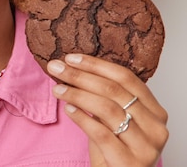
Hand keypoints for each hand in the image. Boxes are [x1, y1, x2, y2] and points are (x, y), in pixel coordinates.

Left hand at [47, 54, 167, 166]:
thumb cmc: (114, 148)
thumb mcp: (114, 118)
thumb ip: (105, 96)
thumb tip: (71, 67)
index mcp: (155, 110)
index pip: (126, 78)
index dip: (96, 65)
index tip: (71, 58)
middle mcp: (155, 127)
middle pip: (114, 91)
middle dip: (80, 76)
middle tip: (56, 68)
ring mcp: (145, 146)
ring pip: (107, 109)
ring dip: (77, 94)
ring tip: (58, 89)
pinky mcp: (129, 161)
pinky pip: (101, 133)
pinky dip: (82, 118)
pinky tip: (68, 109)